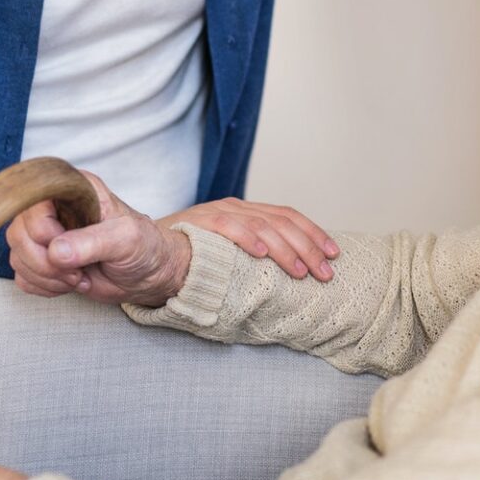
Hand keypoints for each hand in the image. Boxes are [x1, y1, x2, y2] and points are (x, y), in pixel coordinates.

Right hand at [7, 170, 192, 305]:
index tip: (71, 249)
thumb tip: (57, 252)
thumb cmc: (144, 246)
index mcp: (71, 189)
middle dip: (46, 263)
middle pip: (18, 234)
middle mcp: (53, 208)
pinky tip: (70, 283)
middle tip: (78, 272)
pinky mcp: (43, 260)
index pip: (32, 203)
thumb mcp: (127, 239)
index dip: (45, 232)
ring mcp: (45, 235)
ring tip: (79, 277)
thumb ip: (93, 242)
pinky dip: (44, 287)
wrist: (148, 275)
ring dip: (47, 277)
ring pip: (17, 257)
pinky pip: (22, 277)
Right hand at [157, 198, 338, 282]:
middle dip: (308, 247)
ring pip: (261, 226)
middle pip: (281, 222)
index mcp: (245, 210)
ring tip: (301, 271)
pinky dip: (247, 238)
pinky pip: (227, 226)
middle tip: (326, 272)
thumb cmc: (190, 256)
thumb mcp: (228, 250)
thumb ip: (253, 253)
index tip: (335, 254)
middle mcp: (235, 206)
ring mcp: (216, 212)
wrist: (145, 248)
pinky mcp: (197, 222)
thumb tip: (294, 272)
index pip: (287, 216)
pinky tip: (262, 254)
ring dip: (285, 250)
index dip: (313, 233)